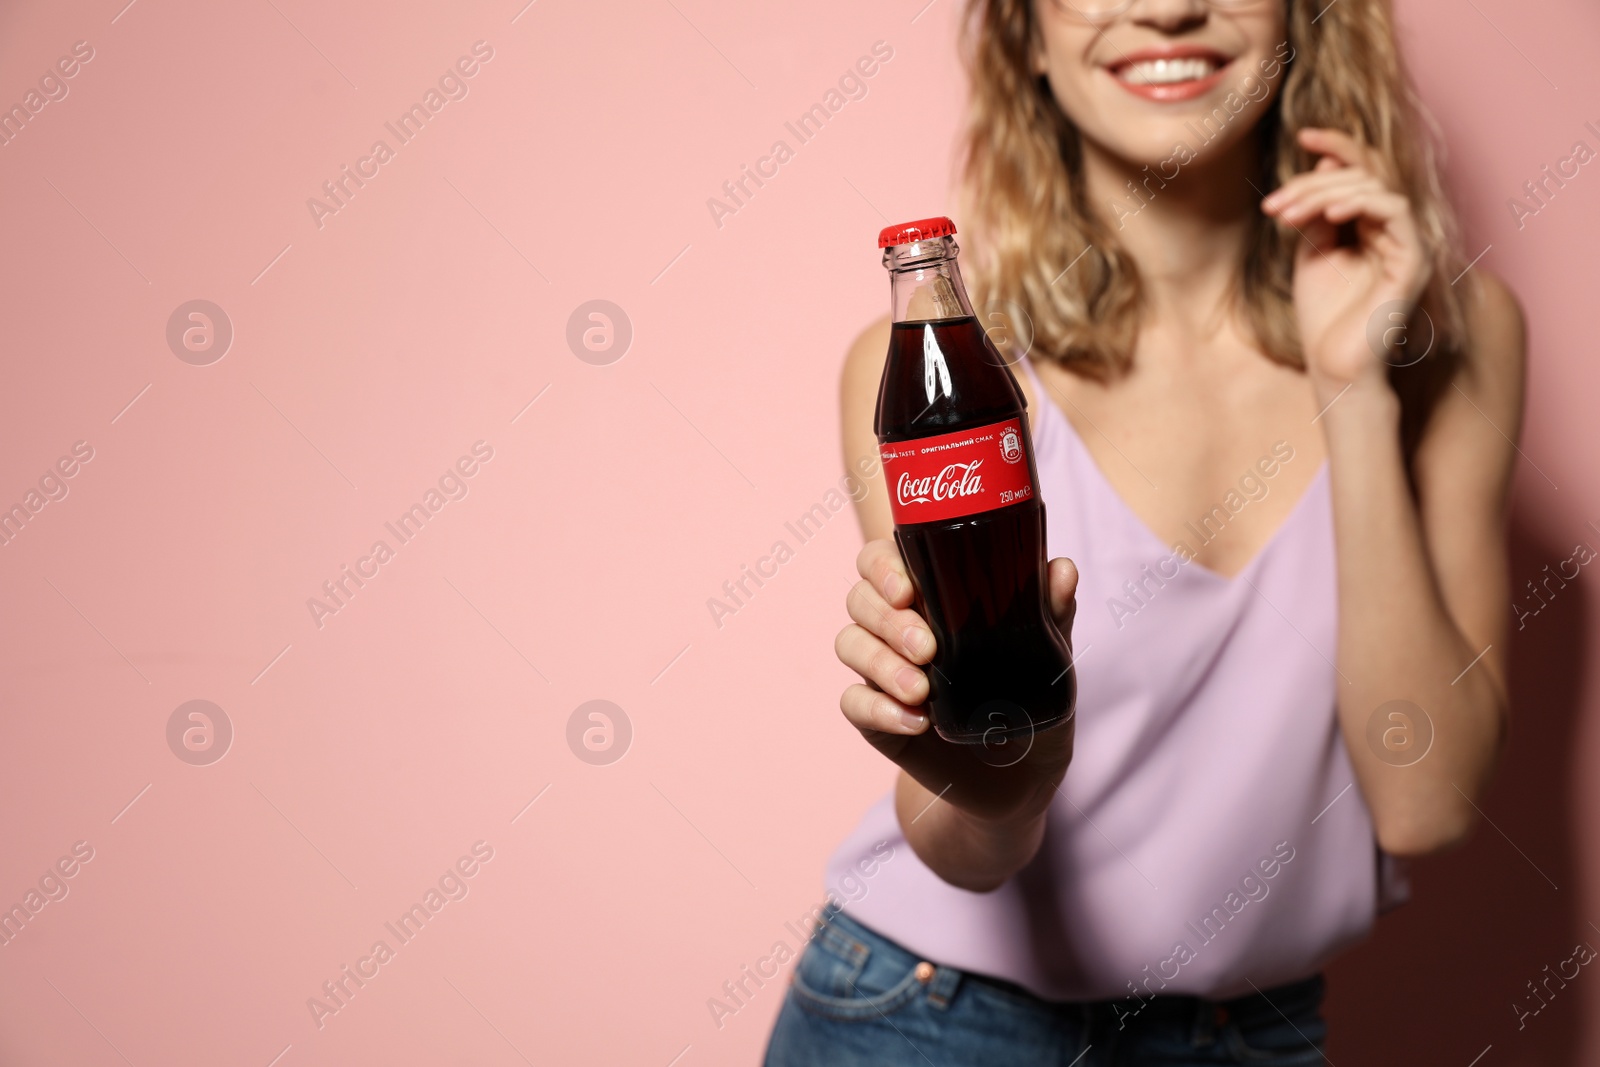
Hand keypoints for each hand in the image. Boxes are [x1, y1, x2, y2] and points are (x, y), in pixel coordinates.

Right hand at [835, 539, 1077, 825]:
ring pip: (850, 644)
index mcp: (930, 598)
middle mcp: (897, 628)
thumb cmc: (1029, 702)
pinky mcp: (876, 718)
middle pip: (860, 599)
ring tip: (921, 690)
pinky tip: (916, 721)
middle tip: (928, 648)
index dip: (883, 567)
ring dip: (880, 663)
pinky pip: (853, 703)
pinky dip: (878, 708)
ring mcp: (883, 673)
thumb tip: (1062, 570)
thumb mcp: (1049, 660)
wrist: (1020, 779)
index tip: (909, 589)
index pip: (882, 561)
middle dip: (888, 620)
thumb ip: (1051, 614)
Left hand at [1260, 128, 1431, 398]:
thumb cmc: (1322, 315)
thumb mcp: (1312, 250)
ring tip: (1287, 217)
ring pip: (1374, 188)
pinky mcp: (1413, 261)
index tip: (1302, 135)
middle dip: (1311, 184)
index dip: (1337, 147)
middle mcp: (1395, 229)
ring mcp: (1407, 243)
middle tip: (1274, 207)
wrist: (1333, 365)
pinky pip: (1395, 212)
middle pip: (1362, 175)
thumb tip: (1326, 166)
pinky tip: (1326, 218)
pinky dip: (1359, 204)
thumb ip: (1319, 212)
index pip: (1363, 171)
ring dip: (1324, 195)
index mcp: (1373, 224)